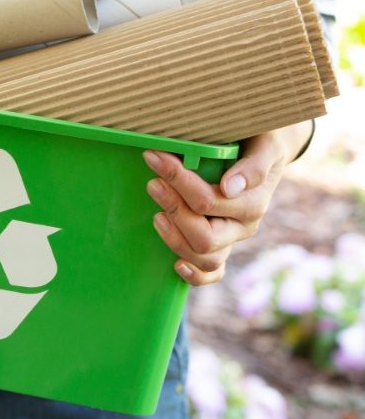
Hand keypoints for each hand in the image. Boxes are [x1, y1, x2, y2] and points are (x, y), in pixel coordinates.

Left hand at [143, 121, 312, 285]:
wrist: (265, 150)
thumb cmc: (259, 142)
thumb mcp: (264, 144)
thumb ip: (253, 165)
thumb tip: (230, 188)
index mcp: (254, 202)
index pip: (208, 201)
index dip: (178, 180)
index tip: (154, 157)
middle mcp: (244, 226)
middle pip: (204, 236)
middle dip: (173, 209)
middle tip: (153, 183)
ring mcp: (231, 241)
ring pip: (205, 259)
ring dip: (175, 239)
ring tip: (157, 215)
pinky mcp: (221, 248)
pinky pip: (212, 274)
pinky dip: (195, 276)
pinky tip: (176, 266)